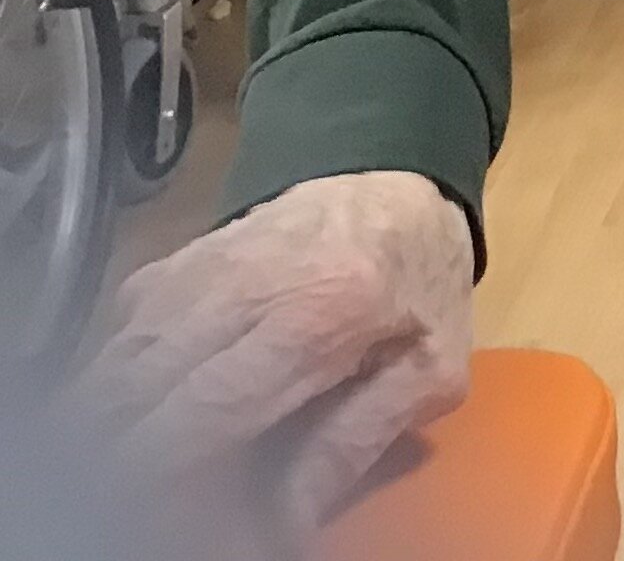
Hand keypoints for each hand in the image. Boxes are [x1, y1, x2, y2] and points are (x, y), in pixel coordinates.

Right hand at [88, 171, 476, 540]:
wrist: (401, 189)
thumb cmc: (422, 287)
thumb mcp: (427, 373)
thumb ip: (352, 446)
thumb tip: (283, 525)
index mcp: (325, 311)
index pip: (210, 406)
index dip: (163, 468)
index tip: (147, 507)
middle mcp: (250, 281)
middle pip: (138, 384)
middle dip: (117, 449)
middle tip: (129, 493)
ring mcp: (203, 264)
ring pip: (115, 357)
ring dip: (105, 416)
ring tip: (122, 459)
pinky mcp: (173, 261)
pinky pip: (117, 330)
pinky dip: (113, 376)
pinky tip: (134, 407)